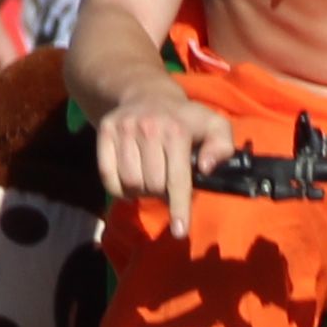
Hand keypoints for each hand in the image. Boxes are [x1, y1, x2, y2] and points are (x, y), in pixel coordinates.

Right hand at [95, 79, 240, 232]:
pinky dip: (120, 188)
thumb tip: (206, 169)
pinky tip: (131, 181)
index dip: (179, 208)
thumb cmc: (185, 119)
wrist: (147, 94)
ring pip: (130, 183)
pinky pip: (108, 177)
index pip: (177, 179)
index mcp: (176, 131)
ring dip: (142, 190)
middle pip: (153, 186)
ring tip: (150, 179)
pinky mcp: (104, 132)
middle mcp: (148, 129)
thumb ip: (222, 147)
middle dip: (162, 193)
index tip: (180, 232)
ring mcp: (123, 130)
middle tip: (166, 182)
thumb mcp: (215, 125)